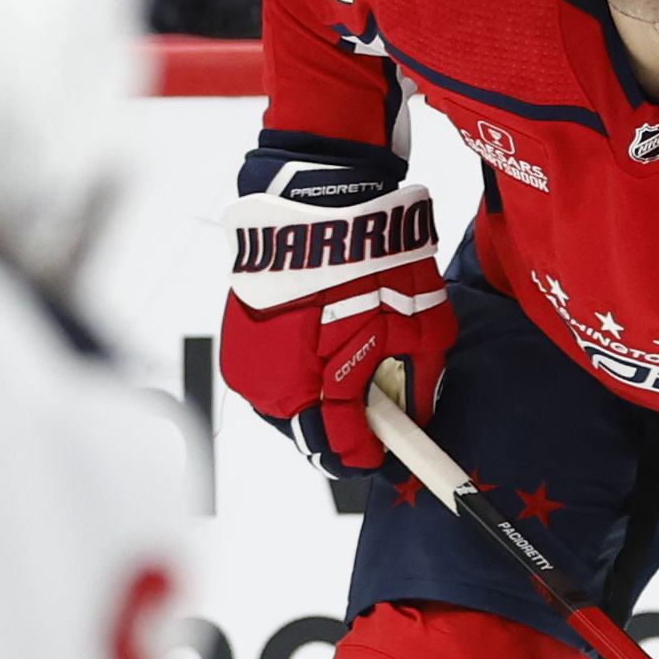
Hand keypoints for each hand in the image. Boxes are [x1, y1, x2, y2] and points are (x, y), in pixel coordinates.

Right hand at [219, 146, 450, 476]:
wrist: (314, 200)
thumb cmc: (366, 254)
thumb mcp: (416, 323)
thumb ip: (419, 380)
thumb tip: (421, 415)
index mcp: (308, 386)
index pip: (340, 446)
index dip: (367, 455)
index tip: (386, 458)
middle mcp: (267, 384)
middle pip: (307, 435)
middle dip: (342, 433)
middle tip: (372, 425)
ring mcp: (246, 362)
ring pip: (286, 410)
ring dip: (317, 406)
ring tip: (348, 387)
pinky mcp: (237, 340)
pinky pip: (269, 378)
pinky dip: (297, 377)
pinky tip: (320, 360)